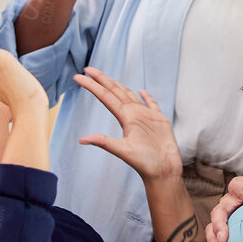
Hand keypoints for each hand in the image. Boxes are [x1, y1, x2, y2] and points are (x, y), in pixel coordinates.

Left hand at [73, 68, 182, 187]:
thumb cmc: (145, 164)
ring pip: (130, 95)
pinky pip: (152, 105)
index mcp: (125, 118)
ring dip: (119, 86)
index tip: (79, 76)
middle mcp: (133, 115)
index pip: (105, 97)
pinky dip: (147, 97)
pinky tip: (142, 91)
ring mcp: (146, 117)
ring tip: (107, 78)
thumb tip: (82, 139)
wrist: (163, 172)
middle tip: (87, 69)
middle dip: (102, 80)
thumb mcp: (123, 151)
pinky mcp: (159, 120)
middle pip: (115, 92)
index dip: (93, 86)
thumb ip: (105, 142)